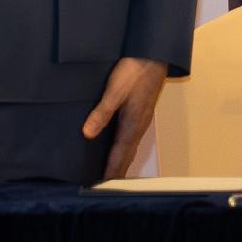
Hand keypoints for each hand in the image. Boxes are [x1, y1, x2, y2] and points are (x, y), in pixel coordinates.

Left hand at [81, 57, 170, 176]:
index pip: (120, 154)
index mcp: (132, 124)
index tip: (102, 186)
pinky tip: (120, 147)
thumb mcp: (113, 92)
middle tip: (106, 185)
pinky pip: (132, 137)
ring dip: (122, 160)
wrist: (154, 55)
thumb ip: (101, 113)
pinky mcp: (141, 112)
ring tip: (112, 172)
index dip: (111, 171)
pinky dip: (125, 148)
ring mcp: (142, 119)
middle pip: (127, 154)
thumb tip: (87, 135)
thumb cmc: (134, 72)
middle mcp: (139, 126)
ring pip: (131, 147)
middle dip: (117, 170)